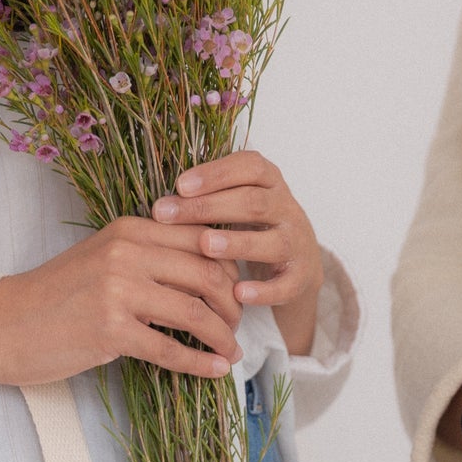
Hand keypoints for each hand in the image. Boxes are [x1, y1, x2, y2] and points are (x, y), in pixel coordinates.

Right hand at [0, 221, 244, 387]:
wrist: (4, 324)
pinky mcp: (110, 329)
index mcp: (129, 229)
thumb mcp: (102, 262)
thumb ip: (145, 259)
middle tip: (237, 327)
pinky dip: (199, 363)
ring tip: (231, 351)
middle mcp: (126, 252)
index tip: (236, 294)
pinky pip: (170, 348)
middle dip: (232, 304)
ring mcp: (118, 289)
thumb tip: (198, 274)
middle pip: (206, 272)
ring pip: (195, 310)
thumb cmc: (55, 299)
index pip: (200, 240)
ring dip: (222, 336)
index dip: (228, 269)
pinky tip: (214, 372)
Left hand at [153, 151, 324, 355]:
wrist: (298, 260)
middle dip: (209, 208)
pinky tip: (238, 293)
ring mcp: (296, 242)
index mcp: (269, 181)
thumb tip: (161, 204)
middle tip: (170, 215)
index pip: (247, 167)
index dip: (215, 174)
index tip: (179, 185)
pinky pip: (285, 284)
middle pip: (252, 203)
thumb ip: (208, 196)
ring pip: (272, 241)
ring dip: (238, 242)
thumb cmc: (253, 225)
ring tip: (205, 246)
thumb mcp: (236, 200)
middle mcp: (286, 207)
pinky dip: (263, 290)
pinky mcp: (301, 276)